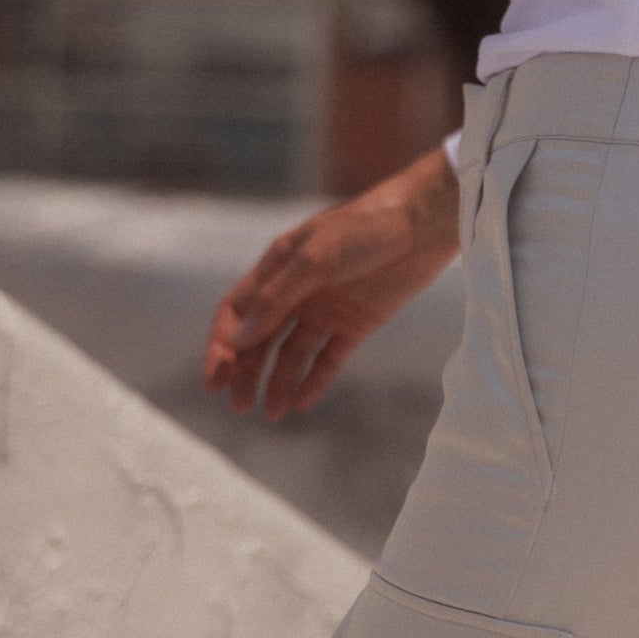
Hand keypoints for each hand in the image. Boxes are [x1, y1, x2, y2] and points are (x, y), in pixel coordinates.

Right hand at [203, 145, 460, 420]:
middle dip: (245, 373)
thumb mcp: (315, 260)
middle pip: (260, 340)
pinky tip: (301, 402)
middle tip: (238, 407)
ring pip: (291, 354)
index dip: (221, 346)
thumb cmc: (365, 229)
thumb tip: (237, 341)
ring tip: (271, 413)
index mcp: (277, 267)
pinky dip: (314, 381)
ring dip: (277, 382)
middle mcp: (297, 291)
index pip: (237, 313)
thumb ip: (276, 300)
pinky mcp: (356, 324)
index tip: (214, 380)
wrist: (424, 224)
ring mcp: (326, 309)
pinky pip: (328, 359)